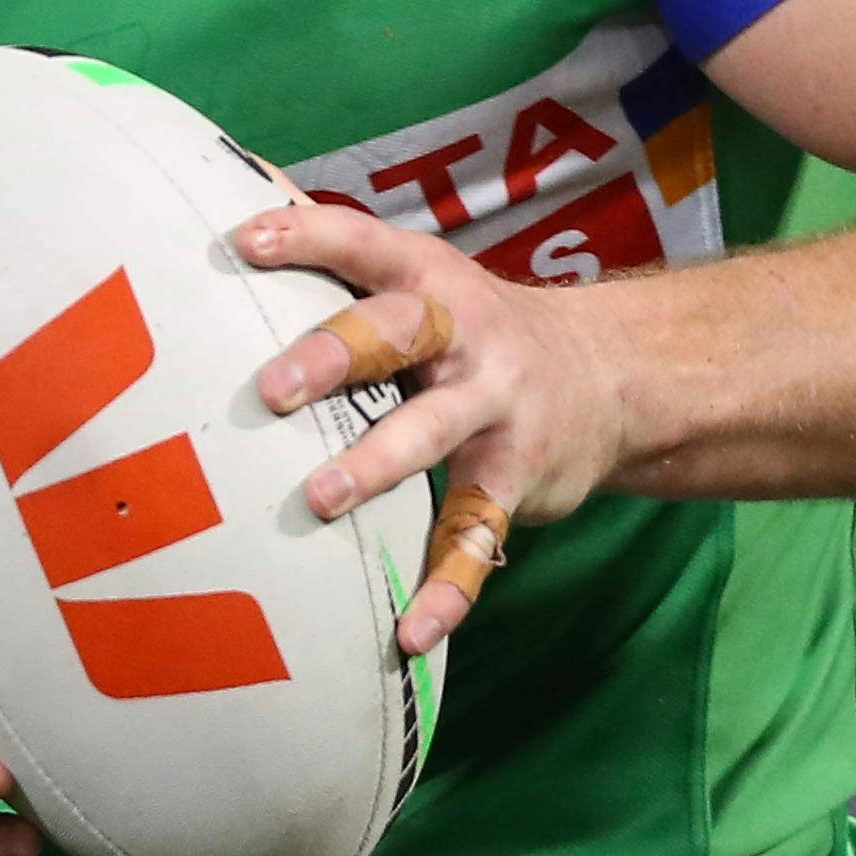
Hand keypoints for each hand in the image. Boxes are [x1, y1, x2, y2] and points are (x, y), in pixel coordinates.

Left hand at [235, 204, 644, 654]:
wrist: (613, 377)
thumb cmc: (475, 330)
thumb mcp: (427, 283)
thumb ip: (347, 266)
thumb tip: (242, 220)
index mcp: (431, 281)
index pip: (366, 244)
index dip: (309, 237)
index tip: (245, 241)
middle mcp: (466, 336)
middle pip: (398, 334)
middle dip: (335, 356)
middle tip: (270, 390)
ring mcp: (496, 410)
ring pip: (434, 434)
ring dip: (376, 466)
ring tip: (318, 499)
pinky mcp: (516, 479)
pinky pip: (476, 538)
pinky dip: (447, 590)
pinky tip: (410, 635)